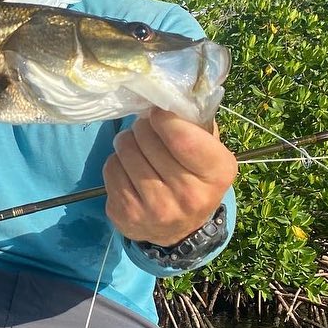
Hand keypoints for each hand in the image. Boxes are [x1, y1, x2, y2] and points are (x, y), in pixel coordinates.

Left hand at [103, 107, 237, 245]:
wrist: (179, 230)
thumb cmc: (194, 178)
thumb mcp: (210, 152)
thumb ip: (197, 123)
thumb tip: (170, 97)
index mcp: (216, 173)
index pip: (182, 136)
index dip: (163, 118)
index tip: (158, 113)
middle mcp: (189, 195)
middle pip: (147, 139)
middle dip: (142, 126)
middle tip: (145, 130)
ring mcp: (156, 209)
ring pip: (125, 151)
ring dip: (127, 142)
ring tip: (136, 147)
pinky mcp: (127, 215)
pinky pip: (111, 169)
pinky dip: (116, 162)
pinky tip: (129, 169)